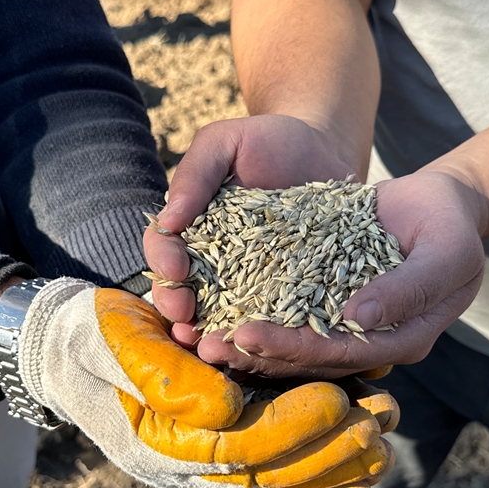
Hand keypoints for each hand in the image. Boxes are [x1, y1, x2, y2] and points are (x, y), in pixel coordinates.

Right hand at [15, 279, 396, 487]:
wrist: (69, 351)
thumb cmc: (90, 338)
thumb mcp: (116, 340)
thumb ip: (164, 372)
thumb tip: (225, 407)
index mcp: (156, 442)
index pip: (233, 441)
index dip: (289, 424)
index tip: (337, 400)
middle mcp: (183, 466)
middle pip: (264, 471)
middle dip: (325, 452)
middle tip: (378, 428)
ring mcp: (201, 465)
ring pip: (272, 481)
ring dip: (329, 474)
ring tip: (381, 457)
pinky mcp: (216, 451)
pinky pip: (262, 484)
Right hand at [143, 114, 361, 337]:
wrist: (326, 151)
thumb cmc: (271, 139)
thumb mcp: (227, 141)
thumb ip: (195, 173)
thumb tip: (168, 219)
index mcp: (190, 227)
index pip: (163, 248)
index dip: (162, 263)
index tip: (175, 271)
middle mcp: (211, 259)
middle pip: (181, 290)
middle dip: (177, 306)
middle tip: (185, 316)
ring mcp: (246, 280)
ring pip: (218, 312)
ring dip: (209, 331)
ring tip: (210, 345)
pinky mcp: (283, 294)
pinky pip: (267, 317)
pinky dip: (260, 334)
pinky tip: (260, 347)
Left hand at [185, 167, 486, 377]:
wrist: (440, 201)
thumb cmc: (450, 224)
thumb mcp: (448, 251)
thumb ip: (409, 287)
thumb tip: (358, 316)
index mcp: (402, 339)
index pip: (342, 353)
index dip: (294, 349)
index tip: (248, 337)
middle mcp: (370, 340)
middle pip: (309, 357)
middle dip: (258, 353)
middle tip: (208, 345)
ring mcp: (347, 321)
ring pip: (293, 341)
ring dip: (248, 343)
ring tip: (200, 336)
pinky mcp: (328, 298)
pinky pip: (287, 312)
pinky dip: (254, 311)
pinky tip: (215, 307)